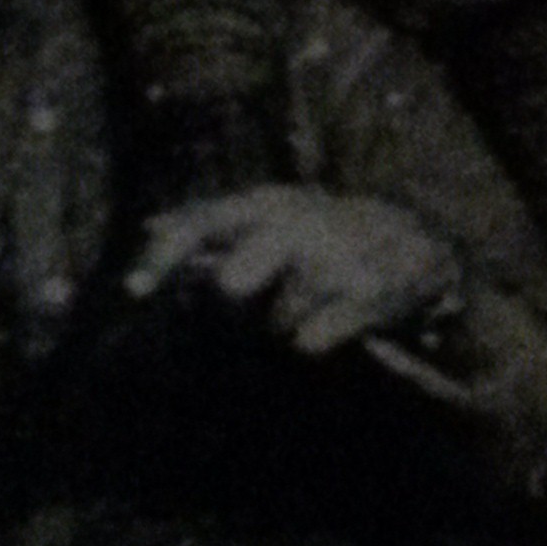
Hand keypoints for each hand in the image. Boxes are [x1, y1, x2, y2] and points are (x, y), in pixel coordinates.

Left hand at [126, 186, 460, 358]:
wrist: (415, 244)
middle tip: (257, 303)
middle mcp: (296, 222)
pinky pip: (311, 343)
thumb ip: (211, 220)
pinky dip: (318, 340)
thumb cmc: (324, 231)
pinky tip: (338, 319)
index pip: (202, 222)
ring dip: (286, 325)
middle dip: (237, 309)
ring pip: (275, 326)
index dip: (163, 257)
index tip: (131, 291)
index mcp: (267, 202)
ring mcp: (331, 259)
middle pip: (232, 286)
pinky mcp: (364, 293)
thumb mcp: (272, 210)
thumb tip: (149, 225)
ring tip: (313, 302)